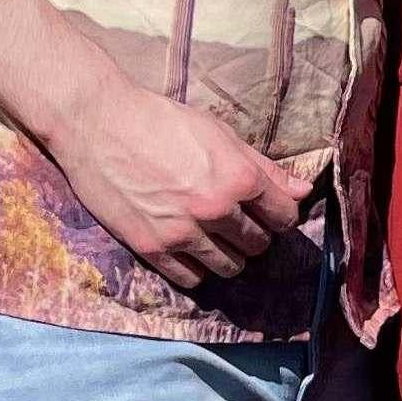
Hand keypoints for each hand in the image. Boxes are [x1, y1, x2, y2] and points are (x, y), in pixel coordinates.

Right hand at [48, 73, 315, 292]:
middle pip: (258, 245)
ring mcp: (182, 232)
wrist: (97, 123)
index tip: (268, 211)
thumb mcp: (220, 135)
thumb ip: (265, 168)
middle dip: (254, 234)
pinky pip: (191, 279)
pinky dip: (197, 269)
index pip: (284, 217)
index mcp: (238, 177)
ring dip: (229, 255)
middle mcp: (215, 209)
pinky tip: (190, 249)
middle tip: (237, 221)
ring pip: (230, 267)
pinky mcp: (151, 247)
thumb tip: (304, 190)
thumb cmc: (161, 121)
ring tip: (215, 236)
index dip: (280, 214)